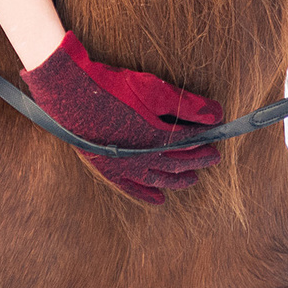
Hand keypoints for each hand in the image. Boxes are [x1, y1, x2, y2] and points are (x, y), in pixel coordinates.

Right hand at [20, 32, 221, 204]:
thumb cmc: (112, 87)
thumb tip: (217, 115)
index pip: (189, 142)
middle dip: (197, 160)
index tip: (216, 137)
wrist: (71, 94)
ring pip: (158, 178)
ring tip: (192, 180)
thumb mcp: (153, 89)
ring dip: (177, 180)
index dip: (204, 140)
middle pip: (177, 162)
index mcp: (157, 137)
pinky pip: (132, 188)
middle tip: (213, 158)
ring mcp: (125, 166)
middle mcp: (143, 157)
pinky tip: (159, 200)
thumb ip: (186, 104)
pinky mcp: (108, 168)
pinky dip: (146, 195)